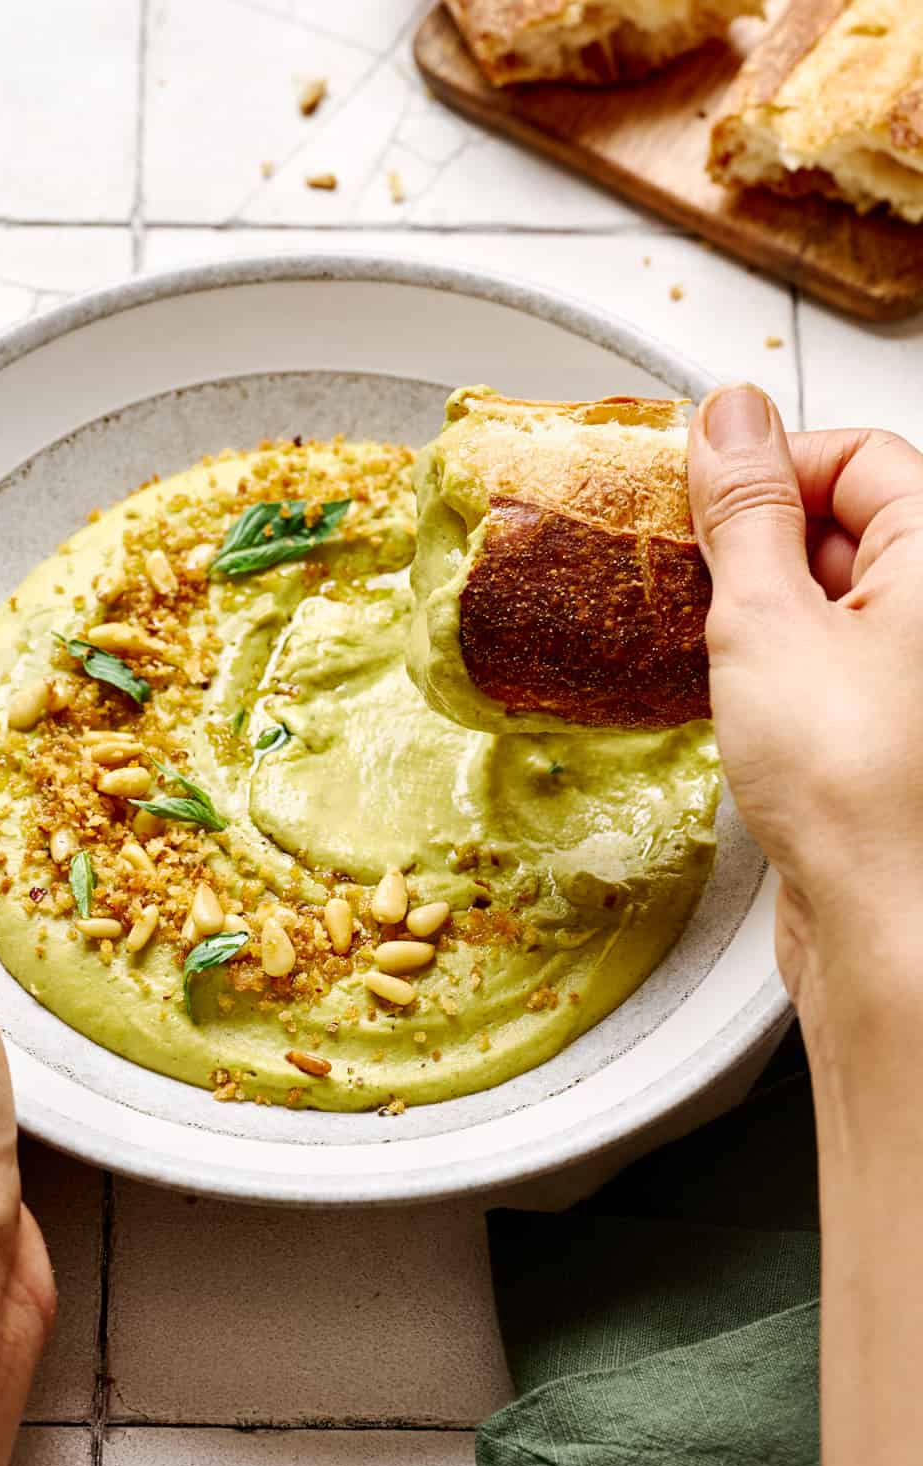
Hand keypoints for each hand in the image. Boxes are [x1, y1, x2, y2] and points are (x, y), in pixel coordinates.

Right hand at [687, 386, 922, 1025]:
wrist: (886, 927)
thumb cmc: (859, 789)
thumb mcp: (767, 621)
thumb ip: (743, 512)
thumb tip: (731, 417)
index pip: (859, 455)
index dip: (772, 465)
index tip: (699, 495)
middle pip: (845, 520)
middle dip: (756, 539)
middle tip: (687, 571)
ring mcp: (911, 669)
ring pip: (826, 593)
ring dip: (754, 603)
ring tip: (704, 638)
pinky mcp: (881, 723)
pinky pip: (821, 656)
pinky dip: (767, 658)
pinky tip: (727, 687)